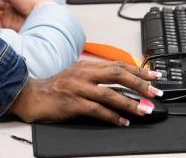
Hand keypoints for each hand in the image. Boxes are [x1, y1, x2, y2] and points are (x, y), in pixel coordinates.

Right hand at [9, 60, 162, 125]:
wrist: (31, 95)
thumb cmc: (56, 87)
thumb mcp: (78, 75)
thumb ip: (97, 76)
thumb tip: (122, 81)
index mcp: (88, 65)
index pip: (118, 65)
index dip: (138, 70)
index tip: (155, 76)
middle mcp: (84, 74)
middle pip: (117, 75)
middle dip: (139, 84)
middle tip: (154, 92)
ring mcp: (78, 88)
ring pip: (109, 94)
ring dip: (129, 103)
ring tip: (144, 110)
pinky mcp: (72, 103)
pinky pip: (96, 110)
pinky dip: (112, 116)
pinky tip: (122, 121)